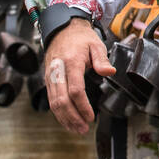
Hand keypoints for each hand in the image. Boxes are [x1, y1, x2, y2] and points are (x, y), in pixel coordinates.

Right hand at [44, 18, 113, 134]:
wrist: (62, 29)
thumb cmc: (81, 38)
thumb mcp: (96, 44)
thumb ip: (102, 60)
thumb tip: (110, 73)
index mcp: (71, 62)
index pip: (75, 90)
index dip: (83, 106)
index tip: (91, 116)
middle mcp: (58, 70)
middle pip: (62, 100)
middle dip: (72, 117)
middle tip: (83, 129)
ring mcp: (50, 76)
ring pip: (54, 102)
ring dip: (65, 118)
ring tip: (77, 129)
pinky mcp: (47, 79)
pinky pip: (51, 99)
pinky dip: (58, 112)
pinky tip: (67, 120)